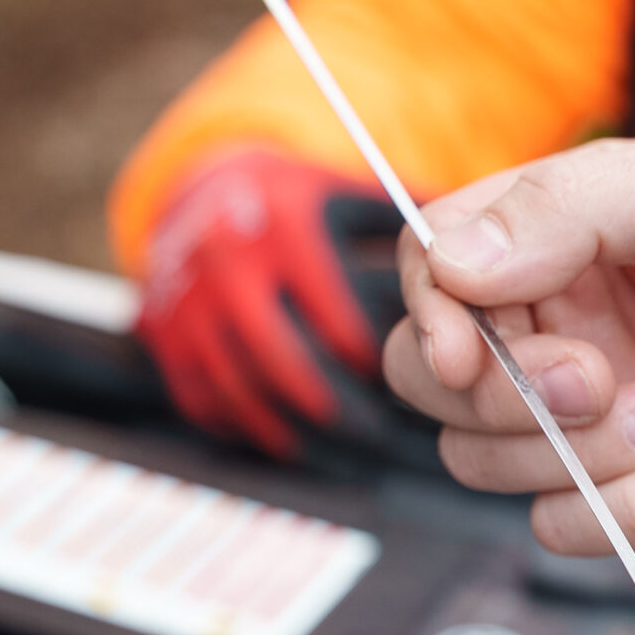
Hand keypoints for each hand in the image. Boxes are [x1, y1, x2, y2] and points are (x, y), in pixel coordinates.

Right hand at [136, 150, 381, 456]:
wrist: (191, 184)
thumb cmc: (288, 199)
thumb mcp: (341, 193)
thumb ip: (405, 228)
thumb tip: (474, 261)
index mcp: (283, 227)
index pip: (333, 313)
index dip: (368, 357)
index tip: (400, 378)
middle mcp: (228, 262)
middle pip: (283, 359)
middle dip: (332, 405)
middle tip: (372, 435)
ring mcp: (187, 298)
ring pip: (238, 385)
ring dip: (285, 426)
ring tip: (329, 450)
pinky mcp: (159, 329)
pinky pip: (198, 394)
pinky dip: (237, 424)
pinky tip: (277, 437)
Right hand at [382, 134, 634, 551]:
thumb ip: (567, 210)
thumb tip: (452, 259)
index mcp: (563, 240)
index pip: (435, 277)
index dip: (436, 320)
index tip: (477, 352)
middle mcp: (565, 327)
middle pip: (439, 387)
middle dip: (515, 400)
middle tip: (602, 379)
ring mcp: (597, 420)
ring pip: (495, 468)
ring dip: (590, 455)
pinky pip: (572, 531)